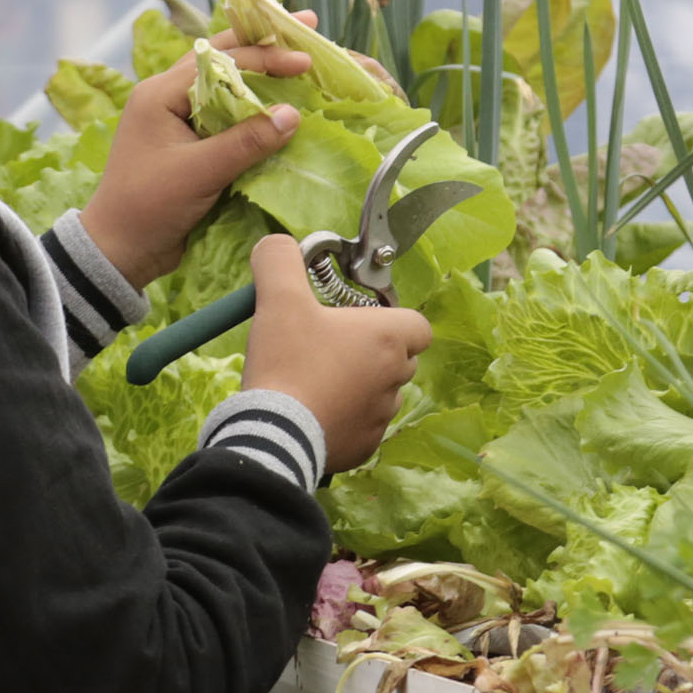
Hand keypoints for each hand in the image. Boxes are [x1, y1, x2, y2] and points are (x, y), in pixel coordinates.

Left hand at [77, 32, 315, 286]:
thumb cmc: (148, 206)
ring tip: (299, 56)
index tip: (305, 60)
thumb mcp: (199, 172)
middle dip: (265, 43)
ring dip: (261, 70)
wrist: (120, 249)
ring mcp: (179, 118)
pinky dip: (254, 103)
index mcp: (161, 93)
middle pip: (222, 57)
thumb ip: (246, 142)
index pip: (220, 59)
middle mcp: (169, 96)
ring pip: (225, 81)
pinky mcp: (190, 142)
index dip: (265, 56)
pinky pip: (227, 112)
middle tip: (308, 24)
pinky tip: (280, 100)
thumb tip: (293, 115)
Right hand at [239, 233, 431, 470]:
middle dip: (372, 351)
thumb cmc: (287, 362)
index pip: (418, 324)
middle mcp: (396, 377)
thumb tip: (278, 245)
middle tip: (330, 347)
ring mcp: (382, 416)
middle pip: (400, 358)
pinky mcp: (365, 447)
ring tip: (318, 381)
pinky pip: (363, 427)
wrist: (274, 434)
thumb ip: (280, 260)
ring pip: (381, 394)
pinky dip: (346, 418)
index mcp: (389, 338)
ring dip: (359, 386)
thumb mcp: (279, 299)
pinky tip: (314, 411)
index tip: (361, 320)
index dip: (393, 318)